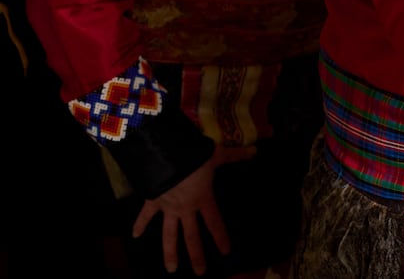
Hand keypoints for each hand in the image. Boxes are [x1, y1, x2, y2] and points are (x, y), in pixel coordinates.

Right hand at [132, 145, 254, 274]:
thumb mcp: (217, 155)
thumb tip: (256, 150)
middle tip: (200, 273)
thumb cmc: (193, 157)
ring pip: (169, 235)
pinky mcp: (152, 201)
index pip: (215, 222)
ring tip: (172, 270)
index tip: (226, 252)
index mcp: (203, 199)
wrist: (165, 154)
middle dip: (196, 255)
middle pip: (192, 236)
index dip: (221, 237)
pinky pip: (144, 215)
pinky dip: (139, 224)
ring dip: (169, 253)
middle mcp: (185, 208)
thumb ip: (236, 155)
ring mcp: (167, 208)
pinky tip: (135, 236)